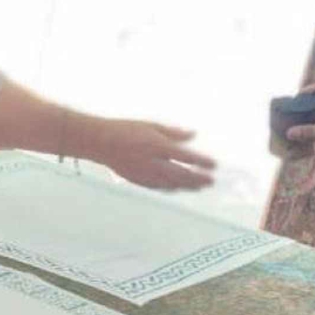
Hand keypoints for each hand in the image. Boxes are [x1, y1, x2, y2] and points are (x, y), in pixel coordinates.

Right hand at [92, 119, 214, 190]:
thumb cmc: (125, 129)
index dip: (201, 162)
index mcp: (157, 145)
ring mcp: (145, 173)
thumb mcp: (151, 125)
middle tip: (211, 181)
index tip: (214, 165)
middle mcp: (153, 162)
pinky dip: (171, 189)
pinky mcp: (137, 180)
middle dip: (198, 179)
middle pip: (181, 174)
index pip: (186, 157)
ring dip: (187, 186)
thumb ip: (173, 133)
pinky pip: (158, 187)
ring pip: (171, 184)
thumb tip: (193, 135)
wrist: (100, 142)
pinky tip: (179, 188)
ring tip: (199, 187)